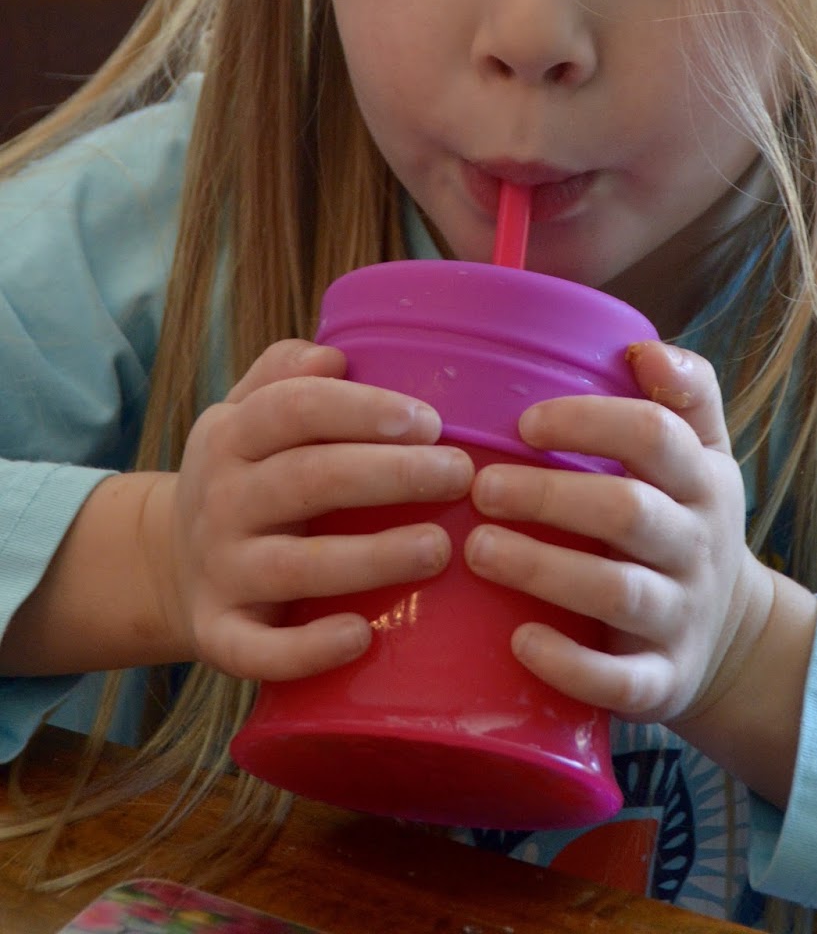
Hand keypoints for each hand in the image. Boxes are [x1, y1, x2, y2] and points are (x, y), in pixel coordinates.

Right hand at [162, 339, 473, 681]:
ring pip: (295, 566)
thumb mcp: (245, 410)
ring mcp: (218, 570)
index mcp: (232, 435)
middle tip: (460, 474)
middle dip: (390, 474)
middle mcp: (221, 500)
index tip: (430, 420)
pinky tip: (361, 637)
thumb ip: (285, 370)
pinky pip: (257, 651)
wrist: (165, 560)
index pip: (294, 408)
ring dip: (371, 558)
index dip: (363, 410)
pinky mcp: (218, 635)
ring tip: (439, 547)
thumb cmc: (245, 472)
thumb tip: (334, 357)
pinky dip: (307, 649)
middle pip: (308, 479)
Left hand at [463, 341, 772, 729]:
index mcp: (703, 478)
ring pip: (616, 592)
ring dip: (542, 569)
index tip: (526, 424)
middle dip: (549, 496)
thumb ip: (684, 391)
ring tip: (478, 550)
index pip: (654, 434)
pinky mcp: (662, 682)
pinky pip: (620, 682)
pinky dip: (569, 665)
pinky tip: (520, 642)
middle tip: (481, 487)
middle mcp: (698, 545)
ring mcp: (682, 616)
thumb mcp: (704, 452)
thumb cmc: (686, 520)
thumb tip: (640, 346)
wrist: (734, 637)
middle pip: (627, 511)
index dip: (588, 422)